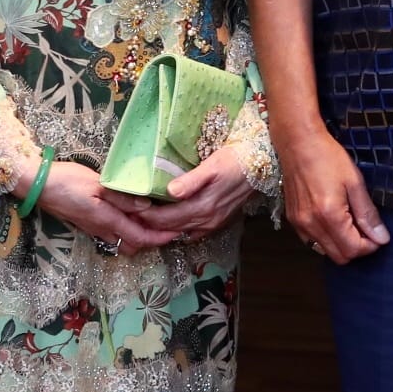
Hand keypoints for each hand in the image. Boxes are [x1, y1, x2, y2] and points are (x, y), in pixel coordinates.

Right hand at [36, 161, 178, 256]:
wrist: (37, 184)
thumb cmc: (67, 181)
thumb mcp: (97, 184)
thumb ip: (122, 197)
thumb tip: (147, 207)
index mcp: (106, 220)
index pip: (139, 237)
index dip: (160, 238)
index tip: (177, 233)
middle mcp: (101, 228)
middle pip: (132, 244)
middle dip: (152, 240)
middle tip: (169, 226)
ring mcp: (93, 227)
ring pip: (122, 240)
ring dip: (139, 235)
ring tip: (155, 220)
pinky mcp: (88, 222)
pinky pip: (112, 232)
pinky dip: (127, 228)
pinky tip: (133, 214)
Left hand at [135, 148, 254, 239]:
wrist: (263, 164)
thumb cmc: (237, 159)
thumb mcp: (213, 165)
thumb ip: (191, 180)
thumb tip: (169, 192)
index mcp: (202, 207)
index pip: (165, 219)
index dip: (145, 216)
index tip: (129, 208)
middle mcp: (206, 221)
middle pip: (169, 228)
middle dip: (148, 224)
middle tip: (130, 214)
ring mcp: (213, 223)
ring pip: (180, 232)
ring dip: (162, 227)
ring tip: (145, 218)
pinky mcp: (218, 221)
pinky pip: (192, 232)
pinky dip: (178, 229)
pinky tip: (171, 222)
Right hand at [276, 122, 388, 263]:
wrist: (298, 143)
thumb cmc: (329, 158)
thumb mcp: (355, 183)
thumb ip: (368, 214)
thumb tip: (382, 238)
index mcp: (329, 216)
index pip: (353, 250)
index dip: (370, 246)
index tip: (379, 235)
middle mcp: (311, 225)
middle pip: (339, 257)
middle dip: (357, 248)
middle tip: (367, 229)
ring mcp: (299, 225)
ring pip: (325, 252)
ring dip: (342, 245)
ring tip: (351, 223)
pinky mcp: (292, 220)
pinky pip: (312, 242)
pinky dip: (327, 239)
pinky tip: (335, 221)